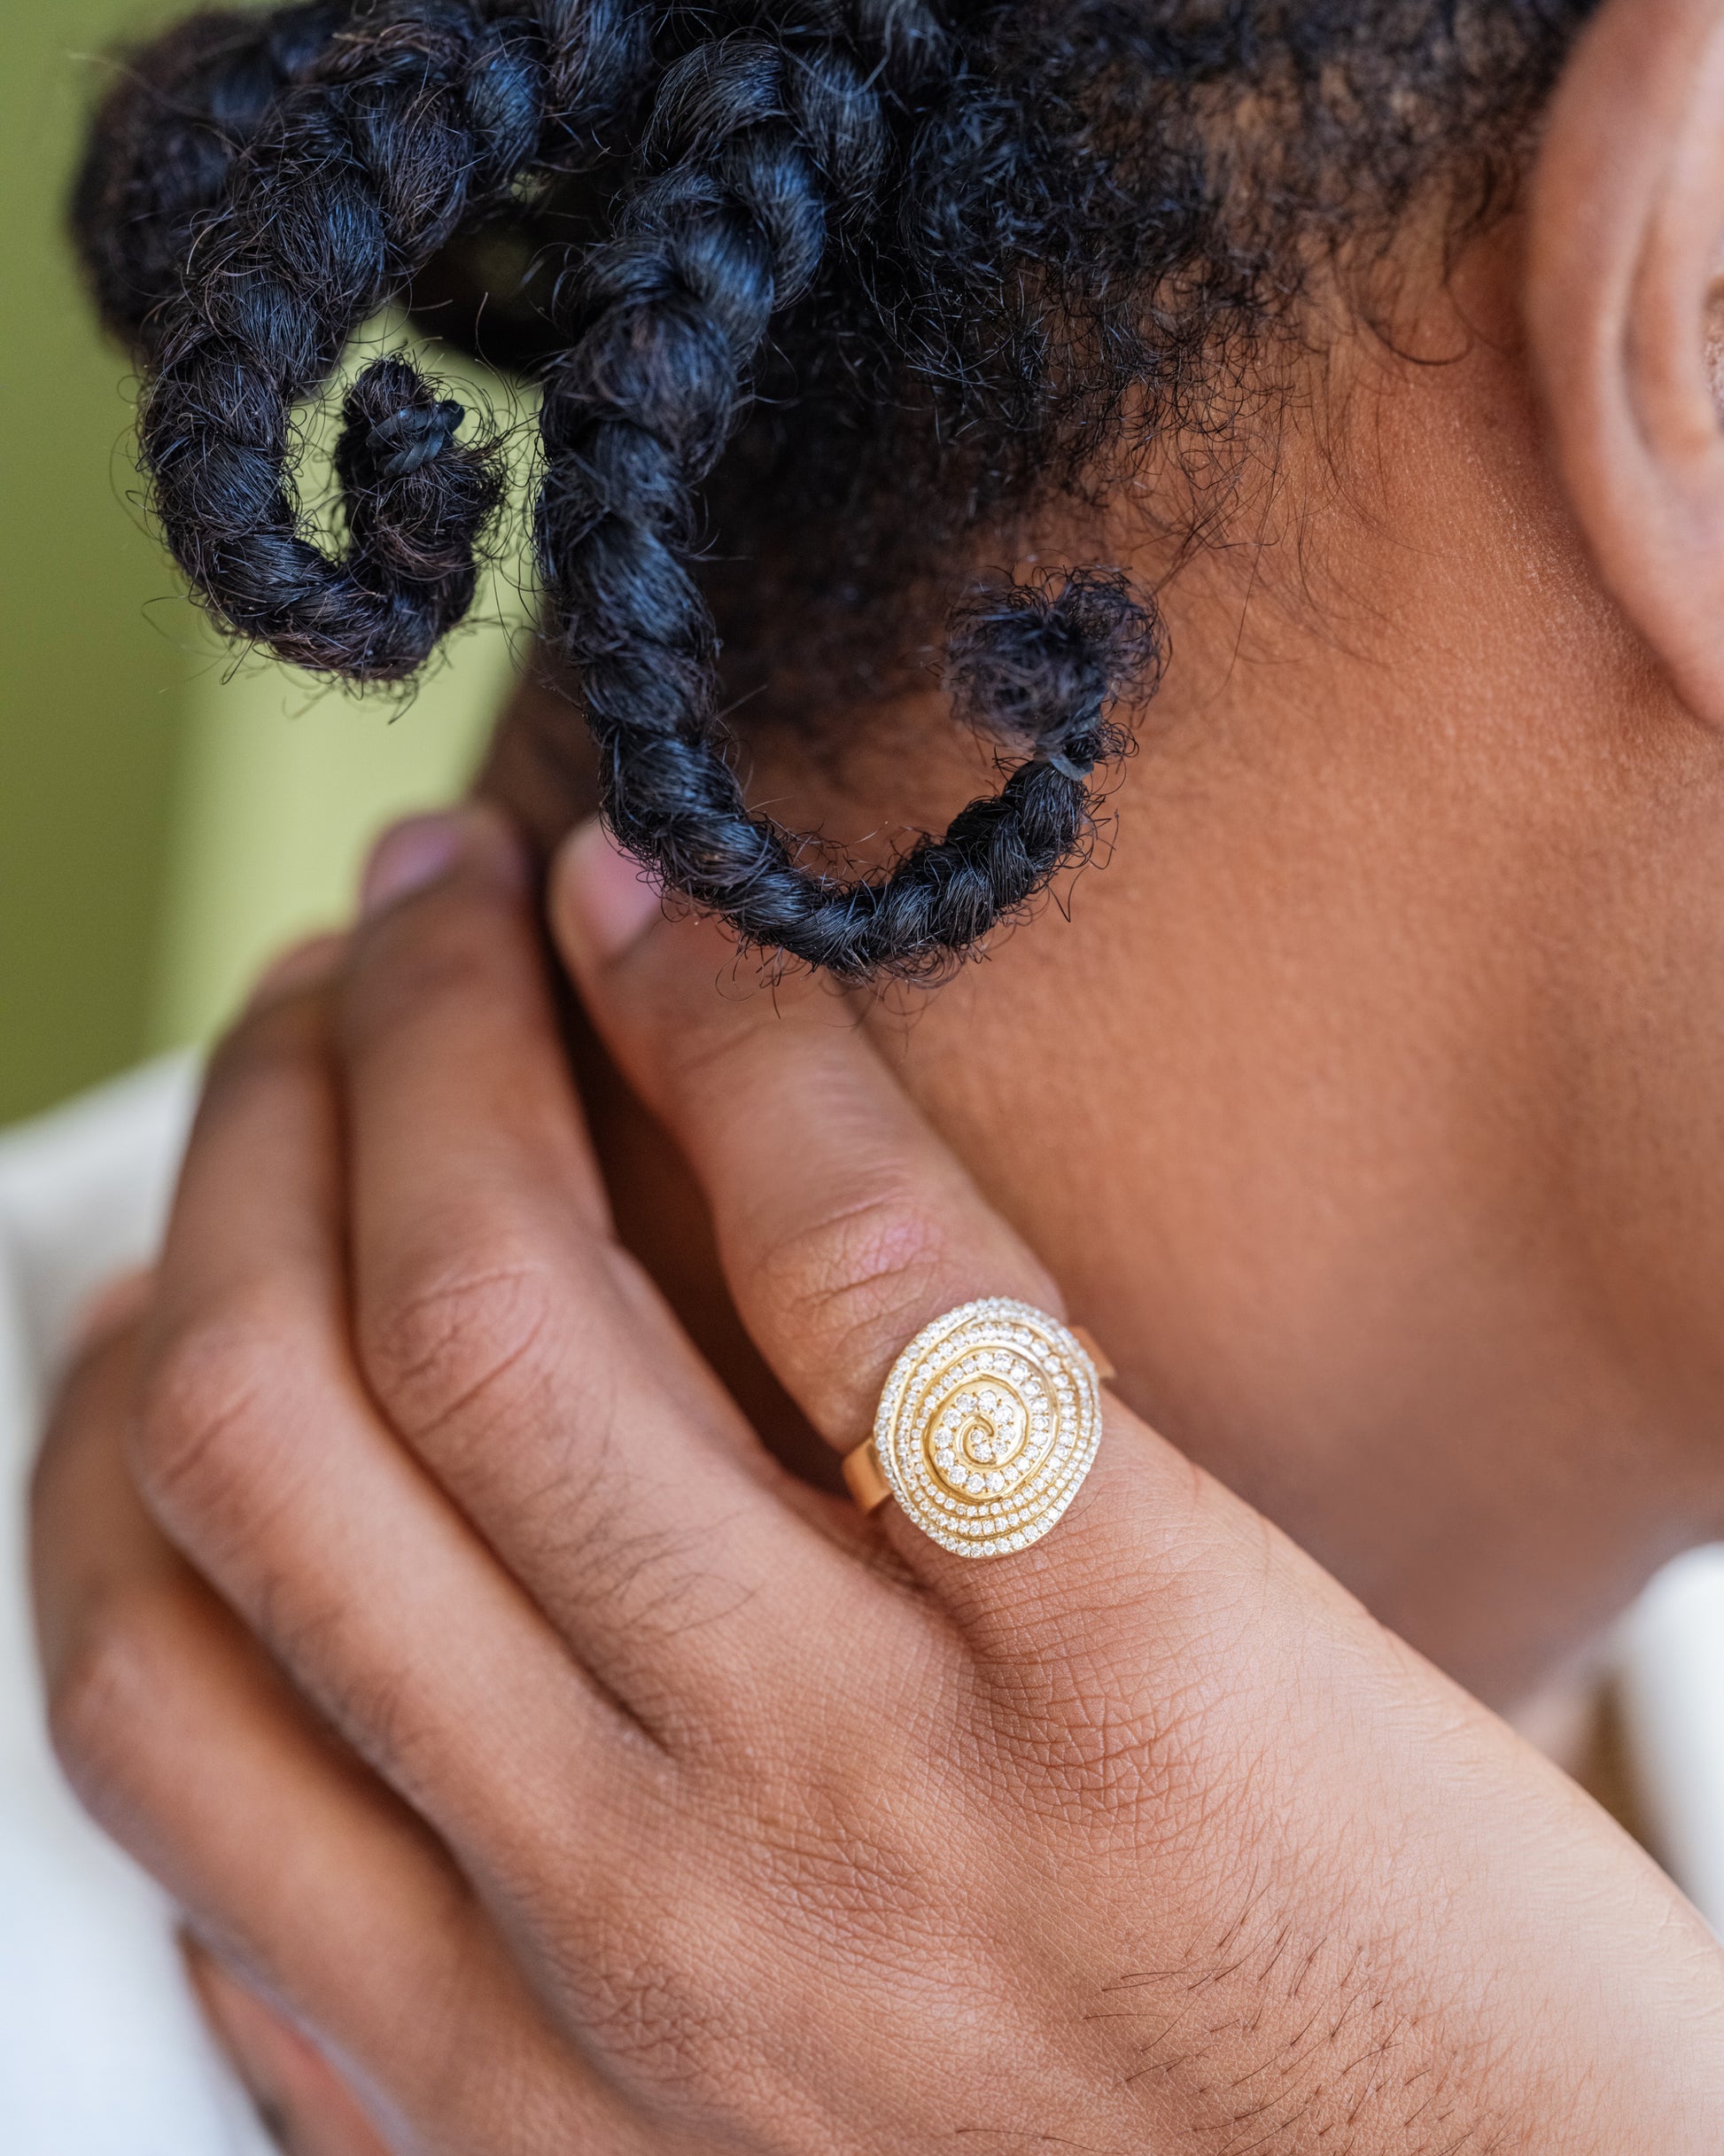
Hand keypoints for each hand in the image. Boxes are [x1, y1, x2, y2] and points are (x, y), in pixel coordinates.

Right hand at [31, 806, 1723, 2153]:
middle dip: (254, 1140)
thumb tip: (255, 1928)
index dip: (115, 1398)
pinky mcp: (1136, 1654)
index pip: (149, 1673)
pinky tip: (677, 928)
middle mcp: (634, 1908)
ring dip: (435, 1040)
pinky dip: (734, 1051)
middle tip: (321, 982)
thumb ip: (454, 2067)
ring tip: (453, 901)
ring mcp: (869, 1782)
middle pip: (283, 1426)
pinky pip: (863, 1280)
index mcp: (513, 2047)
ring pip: (503, 1317)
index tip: (187, 1241)